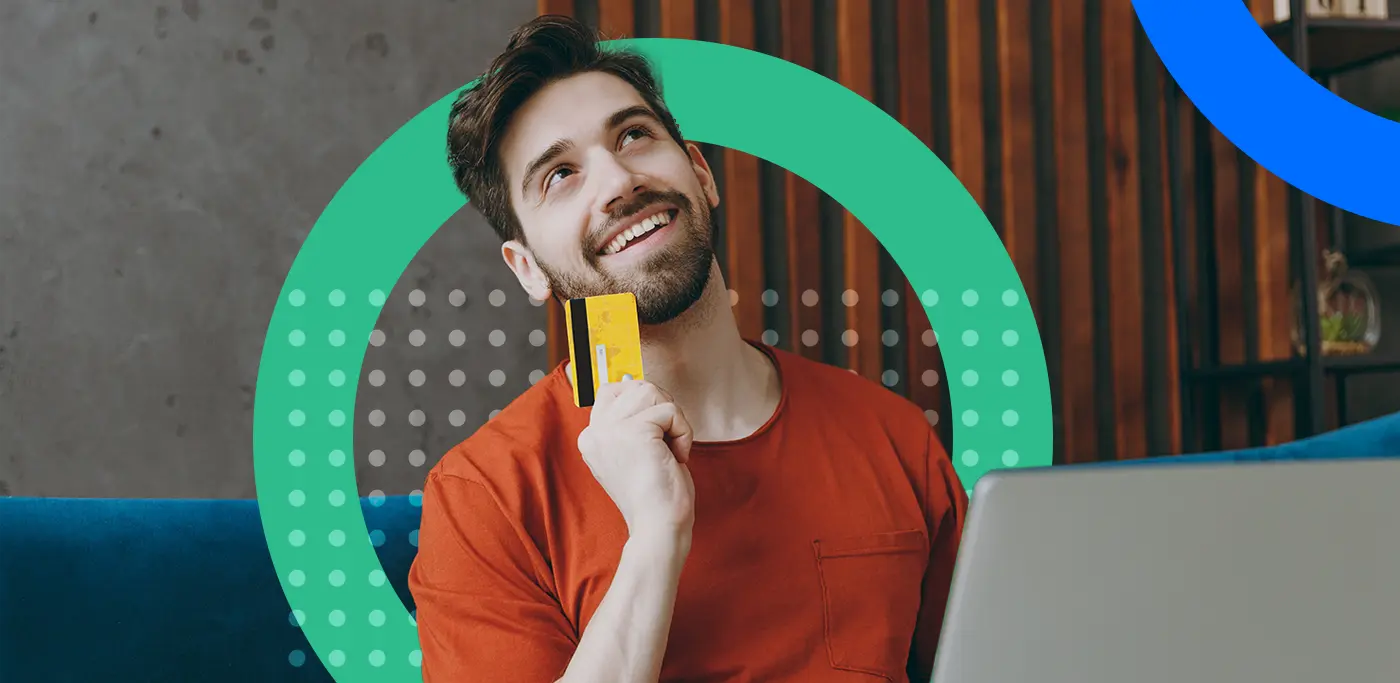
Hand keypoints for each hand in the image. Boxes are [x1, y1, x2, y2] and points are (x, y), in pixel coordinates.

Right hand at [577, 379, 695, 541]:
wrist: (658, 526)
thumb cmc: (655, 494)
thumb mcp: (634, 451)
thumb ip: (629, 420)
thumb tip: (636, 382)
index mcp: (591, 438)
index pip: (611, 390)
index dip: (643, 402)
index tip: (656, 431)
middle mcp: (595, 432)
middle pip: (636, 387)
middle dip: (662, 408)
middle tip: (667, 442)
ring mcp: (611, 430)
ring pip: (653, 392)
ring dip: (674, 420)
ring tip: (670, 450)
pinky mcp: (634, 431)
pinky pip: (670, 411)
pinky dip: (683, 432)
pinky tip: (676, 457)